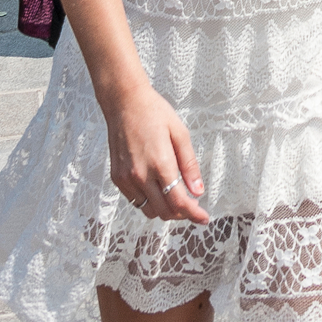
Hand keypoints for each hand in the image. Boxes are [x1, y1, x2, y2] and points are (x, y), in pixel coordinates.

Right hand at [103, 83, 208, 222]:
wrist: (124, 102)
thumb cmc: (155, 113)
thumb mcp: (180, 133)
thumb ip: (189, 165)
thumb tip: (198, 191)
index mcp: (160, 163)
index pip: (178, 202)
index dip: (193, 214)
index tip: (204, 218)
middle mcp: (141, 175)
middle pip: (164, 212)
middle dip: (181, 214)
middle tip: (192, 206)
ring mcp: (126, 179)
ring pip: (148, 210)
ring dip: (164, 209)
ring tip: (175, 196)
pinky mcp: (117, 178)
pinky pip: (135, 201)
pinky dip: (149, 201)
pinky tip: (157, 187)